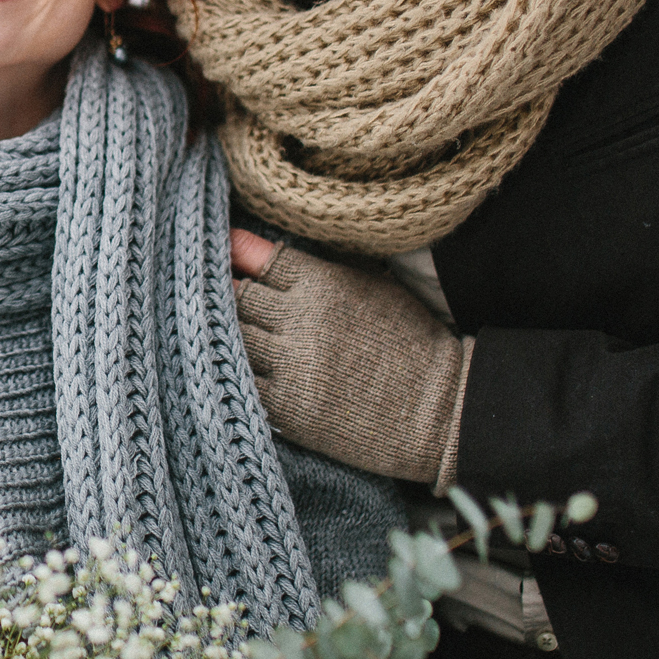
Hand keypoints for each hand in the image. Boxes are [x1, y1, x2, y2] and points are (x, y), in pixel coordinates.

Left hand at [230, 231, 471, 488]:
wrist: (440, 407)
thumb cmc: (410, 340)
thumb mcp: (371, 286)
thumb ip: (318, 268)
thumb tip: (270, 251)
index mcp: (322, 284)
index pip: (257, 260)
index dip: (234, 256)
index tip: (222, 254)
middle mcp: (301, 321)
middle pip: (237, 298)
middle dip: (226, 295)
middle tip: (218, 295)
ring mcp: (291, 366)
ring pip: (234, 338)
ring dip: (225, 332)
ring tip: (222, 330)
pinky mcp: (288, 408)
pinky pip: (242, 381)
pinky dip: (235, 370)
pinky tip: (237, 366)